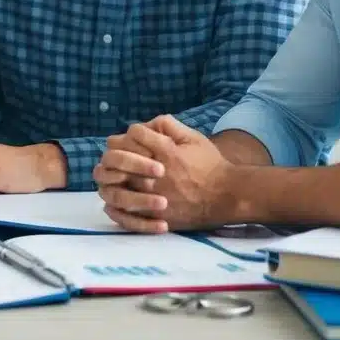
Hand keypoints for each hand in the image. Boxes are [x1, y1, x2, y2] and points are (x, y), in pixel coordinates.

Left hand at [94, 115, 234, 232]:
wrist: (226, 196)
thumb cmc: (210, 165)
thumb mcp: (194, 138)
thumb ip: (169, 126)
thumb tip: (148, 123)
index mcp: (166, 151)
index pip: (134, 133)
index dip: (132, 132)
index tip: (135, 136)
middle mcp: (156, 173)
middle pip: (119, 156)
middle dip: (117, 151)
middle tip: (119, 152)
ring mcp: (153, 196)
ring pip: (116, 182)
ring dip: (113, 175)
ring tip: (118, 174)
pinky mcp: (153, 216)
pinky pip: (124, 211)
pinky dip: (116, 204)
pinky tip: (117, 197)